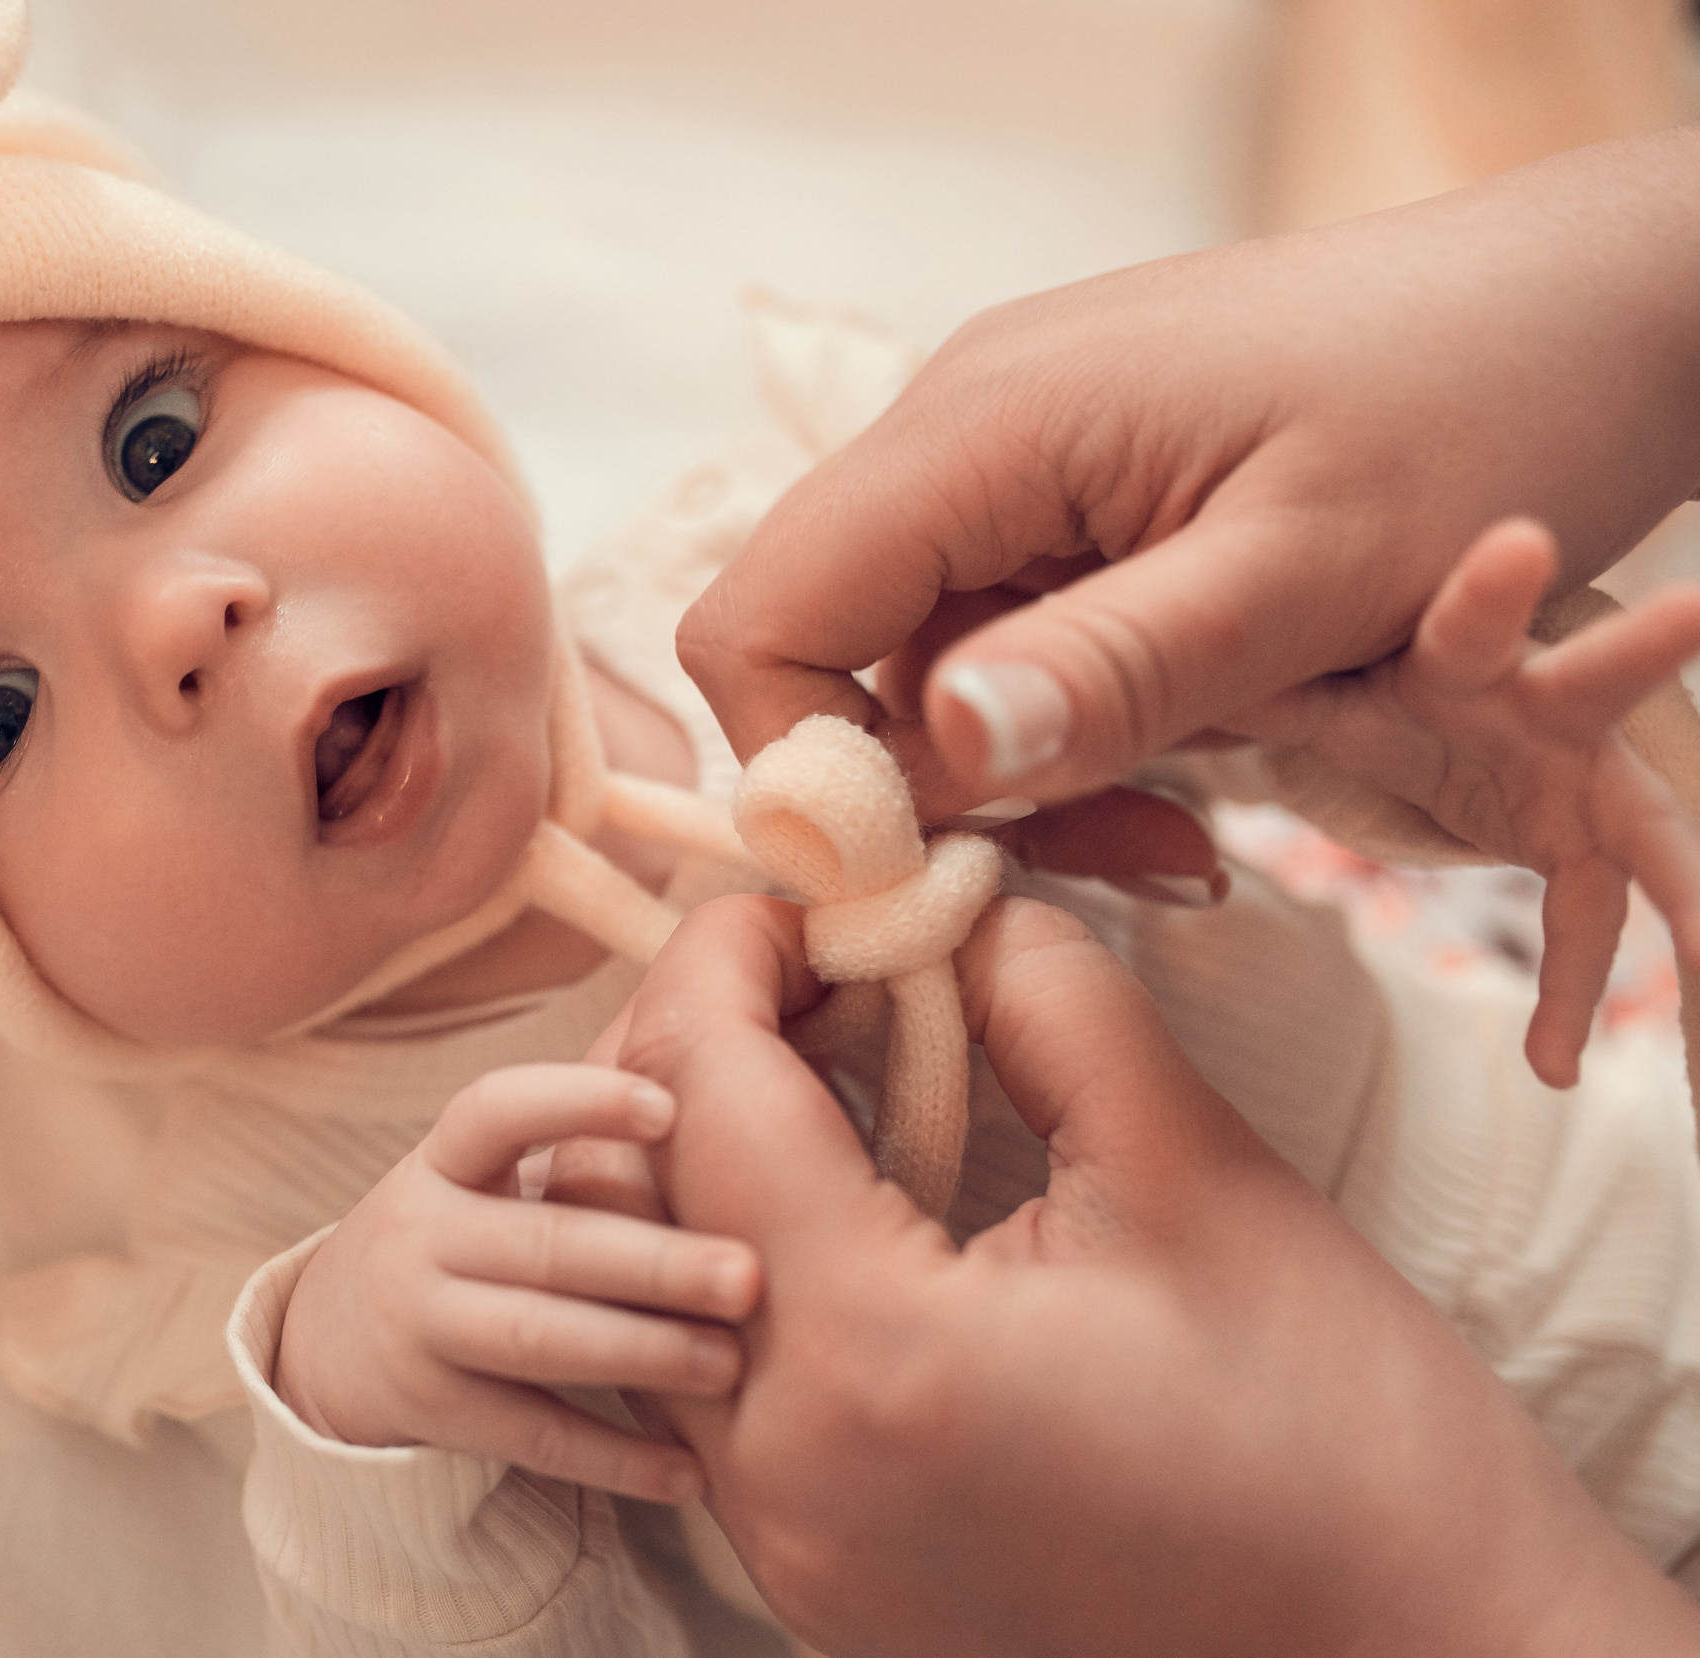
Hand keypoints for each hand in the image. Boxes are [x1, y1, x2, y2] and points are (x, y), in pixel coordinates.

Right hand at [270, 1063, 761, 1504]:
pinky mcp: (432, 1412)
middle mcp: (421, 1237)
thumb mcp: (476, 1175)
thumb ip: (570, 1143)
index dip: (577, 1102)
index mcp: (443, 1162)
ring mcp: (420, 1327)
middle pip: (544, 1243)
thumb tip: (708, 1064)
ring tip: (729, 1364)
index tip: (670, 1107)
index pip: (496, 1110)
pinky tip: (690, 1474)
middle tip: (748, 1275)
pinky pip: (533, 1436)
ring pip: (539, 1340)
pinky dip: (615, 1457)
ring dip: (641, 1352)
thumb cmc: (457, 1233)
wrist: (327, 1342)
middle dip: (652, 1261)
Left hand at [612, 894, 1699, 1657]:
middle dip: (698, 1045)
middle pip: (632, 1192)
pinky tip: (851, 1203)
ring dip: (710, 1158)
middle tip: (812, 967)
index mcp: (868, 1354)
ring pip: (651, 1291)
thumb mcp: (1193, 1168)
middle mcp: (783, 1470)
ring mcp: (787, 1543)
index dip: (733, 956)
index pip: (703, 1091)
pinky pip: (711, 1384)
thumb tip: (943, 906)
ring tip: (830, 1073)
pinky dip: (746, 1265)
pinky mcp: (818, 1576)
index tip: (805, 895)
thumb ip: (1044, 997)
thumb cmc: (1342, 1433)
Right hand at [678, 126, 1699, 808]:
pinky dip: (1071, 718)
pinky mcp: (1070, 482)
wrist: (1596, 301)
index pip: (759, 619)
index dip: (806, 772)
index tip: (940, 873)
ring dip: (1020, 771)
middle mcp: (963, 423)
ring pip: (919, 659)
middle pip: (827, 653)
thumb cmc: (1481, 407)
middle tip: (1111, 860)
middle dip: (931, 793)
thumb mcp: (1311, 574)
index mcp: (983, 426)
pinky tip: (1189, 756)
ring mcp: (1013, 450)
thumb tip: (931, 756)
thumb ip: (1114, 666)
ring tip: (1180, 829)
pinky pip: (1006, 628)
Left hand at [1233, 516, 1699, 1085]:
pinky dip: (1572, 990)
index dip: (1487, 586)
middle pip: (1597, 674)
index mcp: (1449, 648)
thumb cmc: (1358, 666)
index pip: (1465, 611)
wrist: (1442, 676)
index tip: (1516, 546)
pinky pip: (1592, 920)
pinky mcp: (1577, 829)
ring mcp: (1570, 764)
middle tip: (1694, 611)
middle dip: (1643, 651)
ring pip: (1644, 813)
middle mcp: (1529, 695)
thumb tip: (1050, 705)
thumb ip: (1206, 683)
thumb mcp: (1289, 679)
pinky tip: (1552, 1064)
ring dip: (1686, 874)